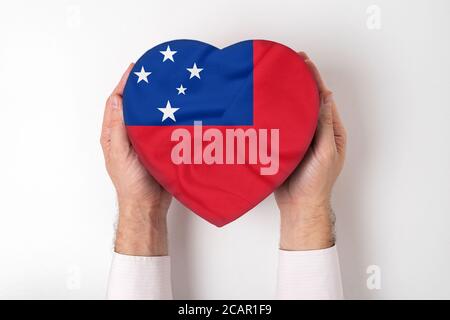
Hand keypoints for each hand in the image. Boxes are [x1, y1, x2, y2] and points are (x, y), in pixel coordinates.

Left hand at [100, 64, 171, 255]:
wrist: (148, 205)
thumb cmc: (131, 182)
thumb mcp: (120, 153)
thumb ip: (118, 128)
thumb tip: (118, 100)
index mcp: (113, 135)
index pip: (116, 103)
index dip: (124, 84)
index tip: (135, 69)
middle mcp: (127, 135)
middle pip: (132, 106)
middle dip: (140, 89)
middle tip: (152, 74)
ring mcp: (142, 141)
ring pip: (147, 116)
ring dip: (154, 102)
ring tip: (165, 87)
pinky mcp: (156, 147)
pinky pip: (160, 127)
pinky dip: (166, 116)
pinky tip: (175, 109)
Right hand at [275, 53, 346, 250]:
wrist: (300, 205)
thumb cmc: (317, 183)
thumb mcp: (325, 152)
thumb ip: (323, 126)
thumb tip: (325, 97)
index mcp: (331, 131)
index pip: (322, 99)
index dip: (314, 79)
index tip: (304, 62)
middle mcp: (316, 132)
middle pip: (308, 101)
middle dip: (299, 82)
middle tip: (289, 63)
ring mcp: (301, 138)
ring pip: (293, 112)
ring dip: (286, 96)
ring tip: (277, 78)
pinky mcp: (286, 146)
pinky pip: (281, 125)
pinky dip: (276, 113)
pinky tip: (267, 104)